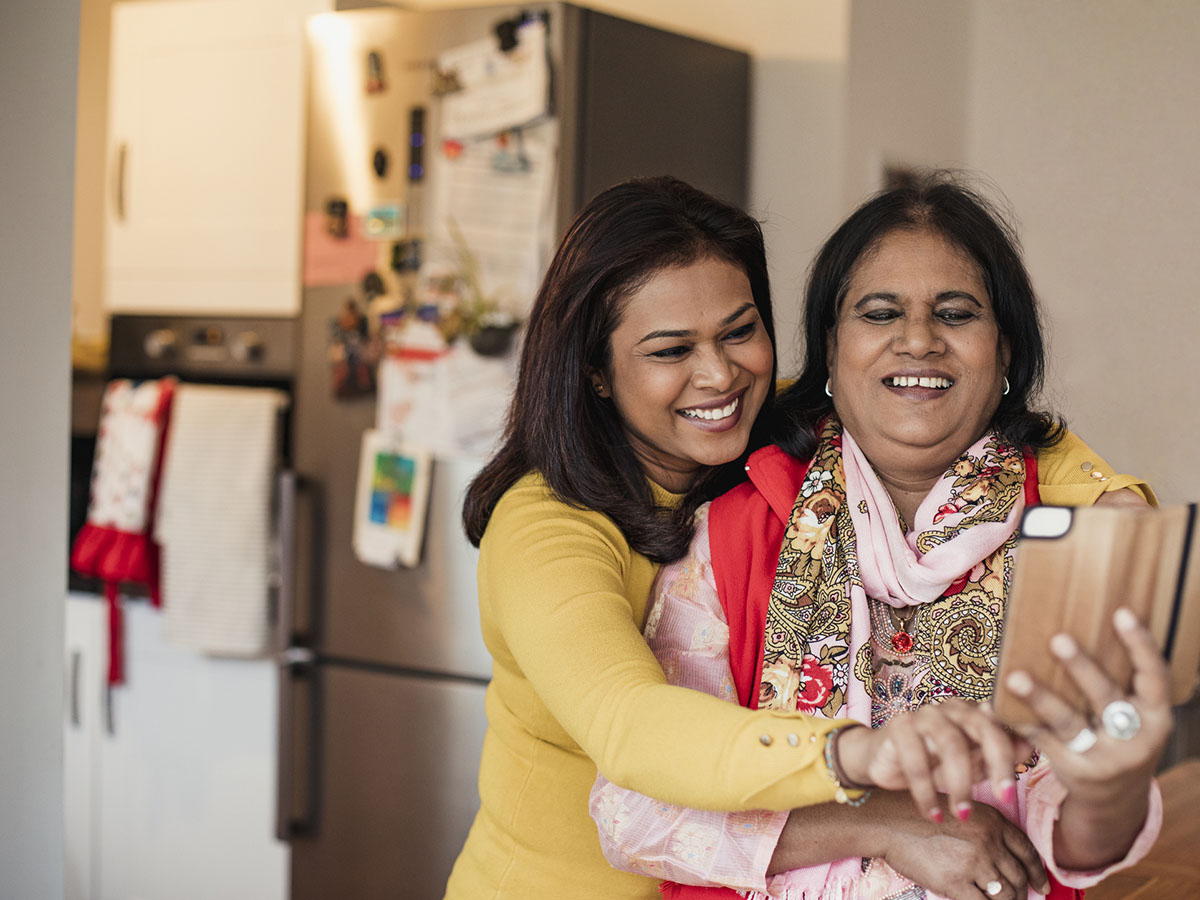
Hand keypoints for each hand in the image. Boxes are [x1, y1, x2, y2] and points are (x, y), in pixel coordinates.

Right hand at [835, 699, 1031, 822]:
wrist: (880, 761)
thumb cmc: (929, 761)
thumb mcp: (966, 765)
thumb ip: (994, 757)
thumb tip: (1030, 748)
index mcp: (970, 713)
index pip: (1000, 726)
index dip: (1012, 755)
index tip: (1015, 791)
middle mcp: (949, 708)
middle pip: (981, 727)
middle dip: (997, 763)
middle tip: (1005, 799)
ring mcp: (922, 715)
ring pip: (951, 744)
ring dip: (960, 783)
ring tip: (963, 814)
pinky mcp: (898, 728)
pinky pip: (916, 761)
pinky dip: (926, 792)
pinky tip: (933, 814)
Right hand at [877, 794, 1049, 899]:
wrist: (887, 821)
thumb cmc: (918, 814)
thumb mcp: (960, 810)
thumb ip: (985, 830)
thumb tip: (1004, 859)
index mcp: (992, 820)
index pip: (1026, 851)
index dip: (1037, 872)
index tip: (1041, 884)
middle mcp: (988, 840)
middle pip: (1018, 876)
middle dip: (1022, 892)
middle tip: (1019, 899)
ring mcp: (973, 863)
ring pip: (1006, 895)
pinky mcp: (956, 882)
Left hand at [1002, 607, 1172, 867]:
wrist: (1115, 799)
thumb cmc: (1120, 737)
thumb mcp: (1134, 715)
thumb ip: (1119, 681)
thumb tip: (1080, 620)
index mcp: (1155, 716)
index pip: (1154, 676)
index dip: (1141, 644)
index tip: (1121, 612)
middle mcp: (1136, 738)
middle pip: (1106, 697)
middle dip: (1081, 668)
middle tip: (1057, 639)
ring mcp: (1105, 758)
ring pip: (1068, 722)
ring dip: (1040, 697)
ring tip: (1014, 675)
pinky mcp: (1074, 770)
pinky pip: (1040, 740)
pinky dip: (1016, 720)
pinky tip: (992, 704)